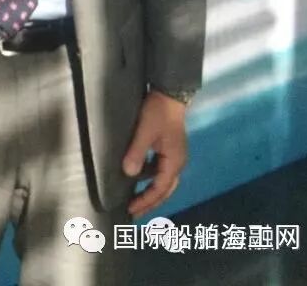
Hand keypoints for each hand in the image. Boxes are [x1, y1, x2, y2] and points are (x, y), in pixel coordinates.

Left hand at [122, 90, 188, 217]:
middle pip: (165, 190)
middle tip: (134, 212)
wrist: (169, 94)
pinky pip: (161, 171)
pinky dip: (152, 179)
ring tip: (137, 201)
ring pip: (164, 182)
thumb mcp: (145, 132)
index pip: (160, 189)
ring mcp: (175, 156)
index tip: (131, 209)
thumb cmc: (158, 112)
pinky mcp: (170, 149)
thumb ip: (137, 152)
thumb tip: (128, 173)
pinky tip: (140, 179)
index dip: (146, 200)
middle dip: (150, 202)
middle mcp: (177, 163)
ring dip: (151, 192)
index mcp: (174, 162)